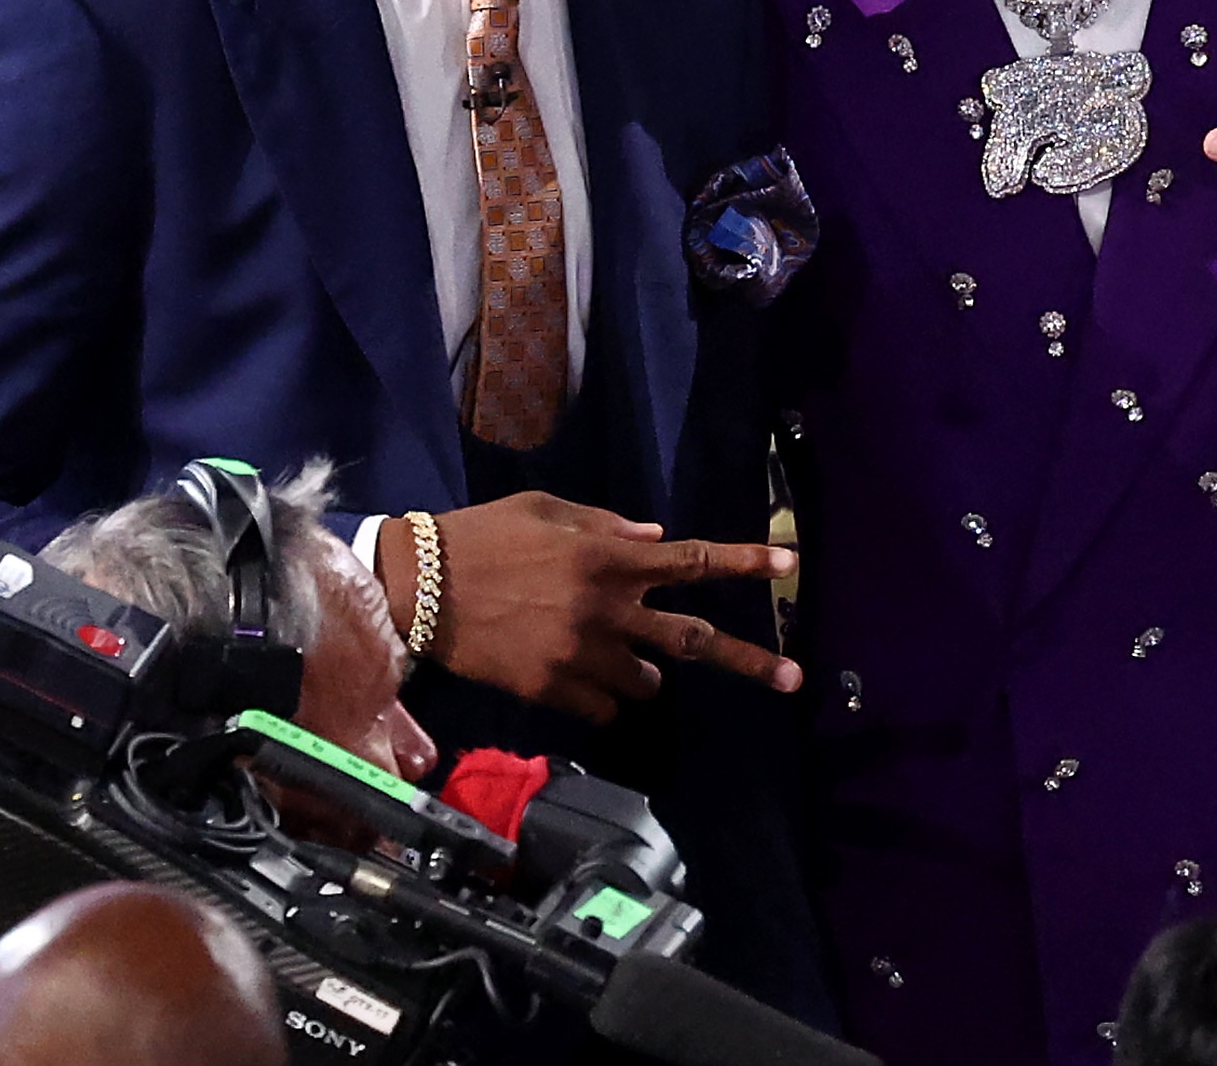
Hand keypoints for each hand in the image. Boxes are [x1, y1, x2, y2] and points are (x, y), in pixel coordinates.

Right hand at [375, 491, 800, 723]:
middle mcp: (606, 608)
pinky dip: (599, 693)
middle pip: (693, 640)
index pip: (691, 561)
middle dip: (750, 660)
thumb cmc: (484, 535)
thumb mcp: (546, 509)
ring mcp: (582, 655)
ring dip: (643, 669)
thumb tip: (654, 539)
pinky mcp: (554, 690)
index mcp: (608, 556)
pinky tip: (570, 672)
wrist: (422, 587)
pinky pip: (603, 706)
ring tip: (609, 652)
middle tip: (793, 677)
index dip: (744, 563)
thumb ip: (605, 525)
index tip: (790, 566)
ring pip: (648, 681)